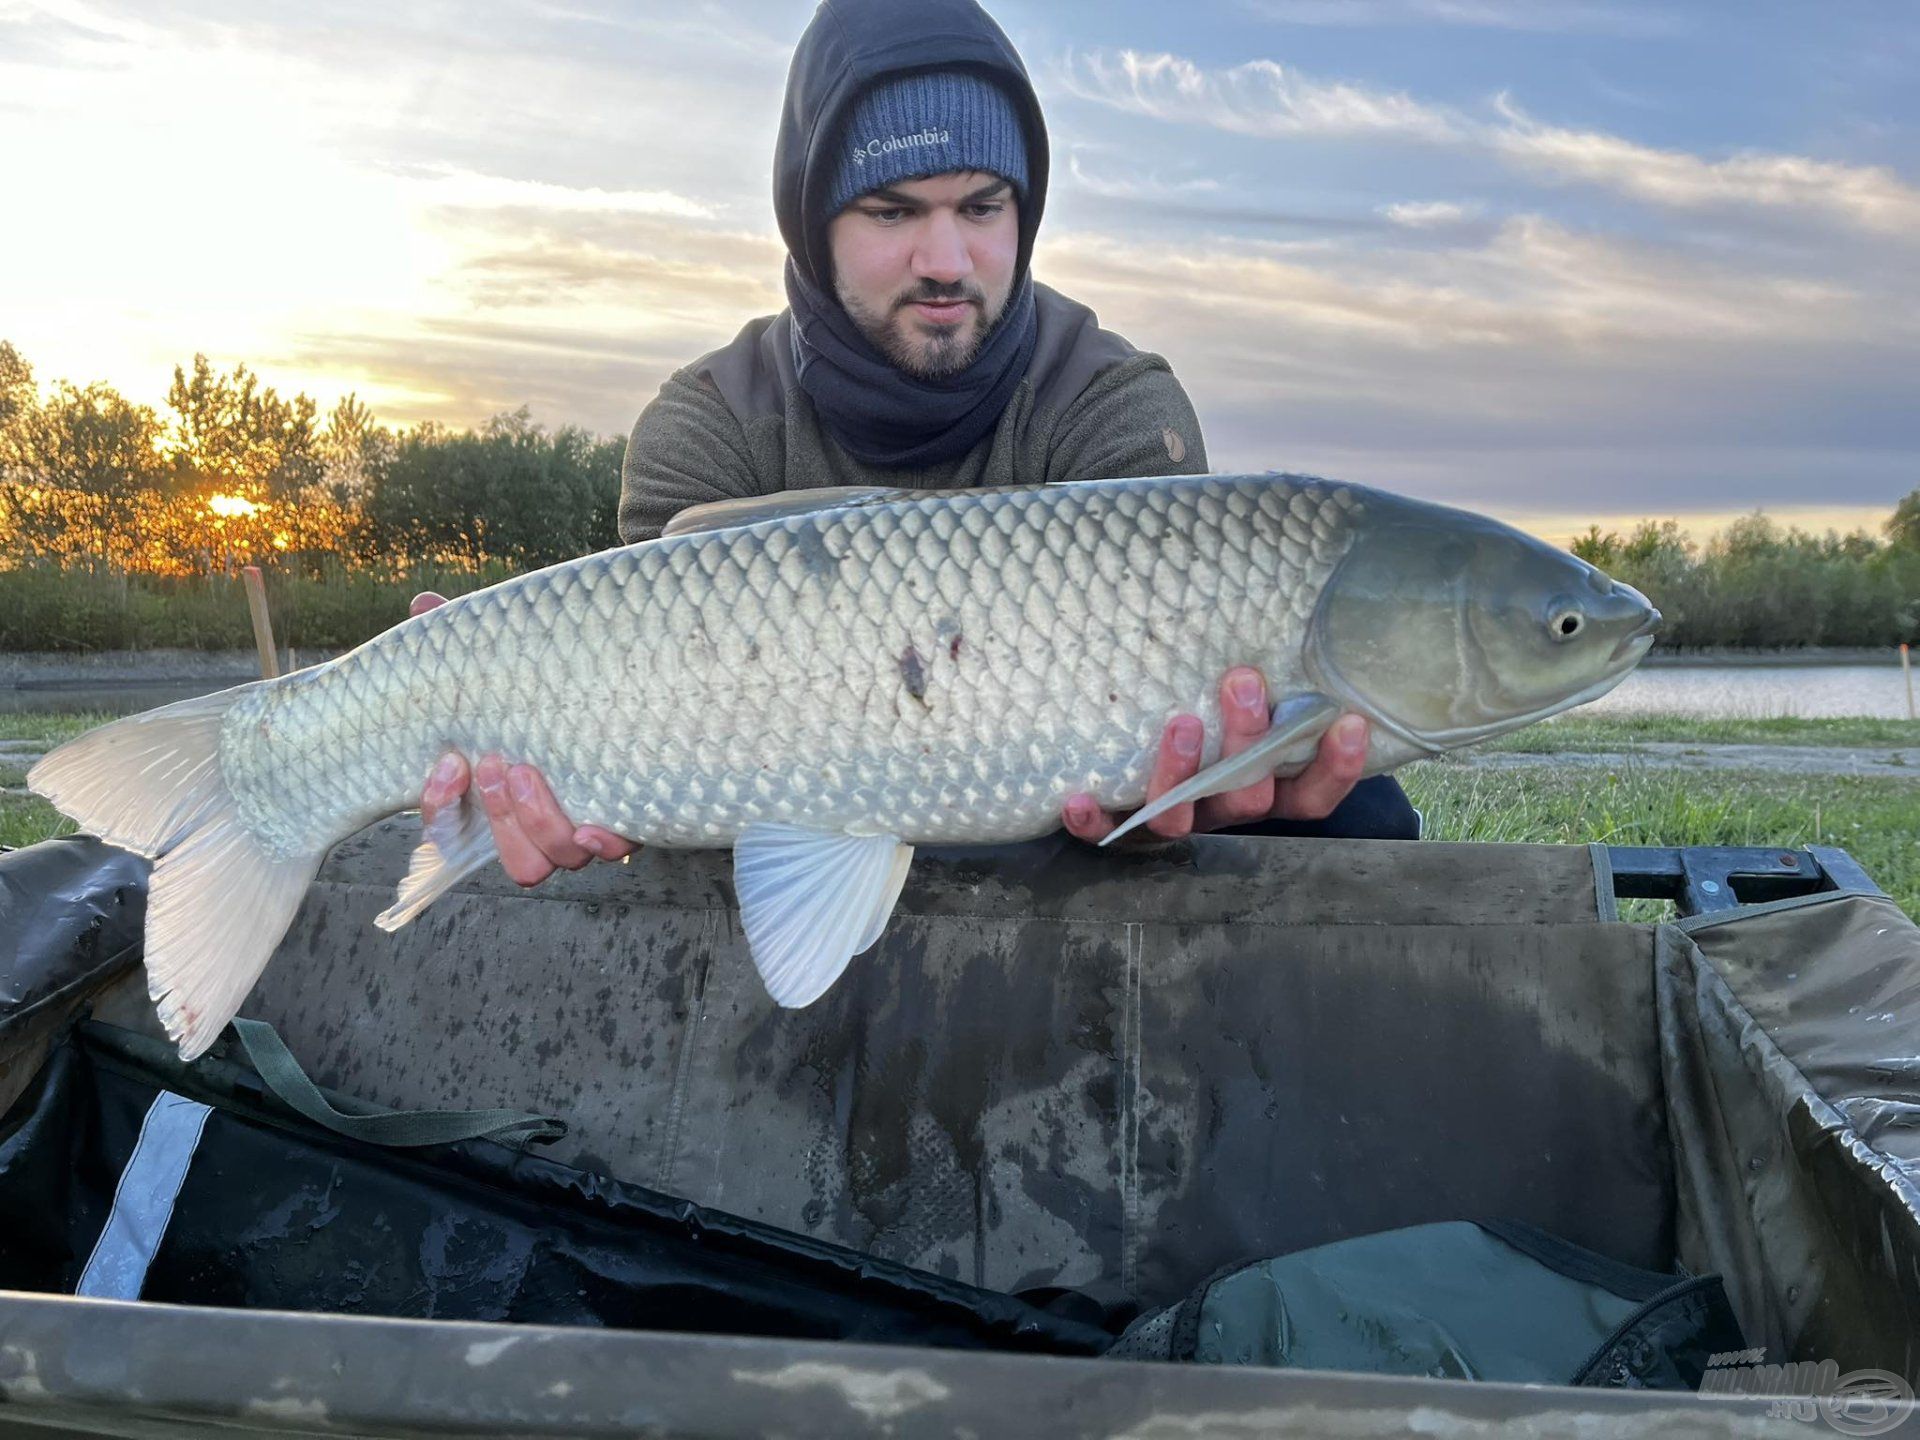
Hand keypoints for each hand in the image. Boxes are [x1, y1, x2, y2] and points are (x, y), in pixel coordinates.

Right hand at [411, 590, 637, 885]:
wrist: (609, 694)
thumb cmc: (540, 690)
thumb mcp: (500, 667)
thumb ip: (462, 644)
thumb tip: (423, 605)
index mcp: (493, 801)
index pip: (450, 833)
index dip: (441, 811)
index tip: (449, 765)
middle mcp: (537, 828)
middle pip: (513, 860)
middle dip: (498, 816)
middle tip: (496, 761)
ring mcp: (581, 829)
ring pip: (554, 859)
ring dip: (539, 823)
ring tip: (529, 770)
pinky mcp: (625, 820)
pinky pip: (613, 849)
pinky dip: (602, 842)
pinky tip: (595, 823)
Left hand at [1061, 667, 1369, 843]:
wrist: (1149, 776)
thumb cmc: (1218, 725)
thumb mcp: (1255, 707)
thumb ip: (1274, 683)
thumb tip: (1289, 605)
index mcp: (1266, 791)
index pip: (1312, 796)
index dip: (1335, 768)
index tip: (1350, 723)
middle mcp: (1223, 811)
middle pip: (1249, 799)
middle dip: (1249, 742)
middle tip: (1243, 680)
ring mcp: (1175, 822)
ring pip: (1183, 818)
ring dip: (1182, 773)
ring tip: (1181, 723)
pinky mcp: (1124, 826)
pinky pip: (1110, 830)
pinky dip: (1094, 820)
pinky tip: (1075, 798)